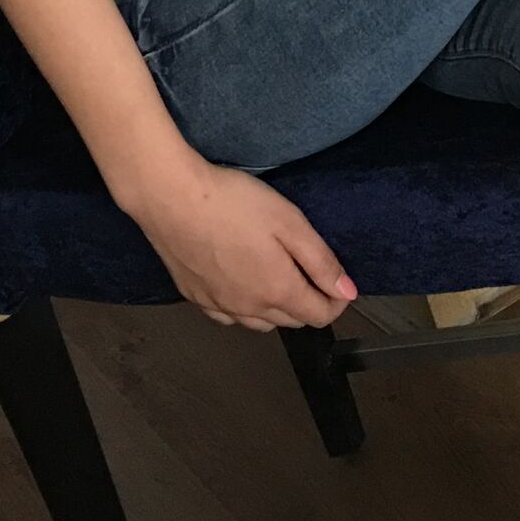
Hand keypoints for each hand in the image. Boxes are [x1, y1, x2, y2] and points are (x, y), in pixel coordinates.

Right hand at [130, 155, 357, 331]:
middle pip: (292, 321)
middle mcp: (249, 308)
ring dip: (277, 308)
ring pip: (260, 323)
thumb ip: (321, 262)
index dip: (336, 301)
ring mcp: (219, 306)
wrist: (171, 198)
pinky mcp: (195, 297)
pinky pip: (229, 316)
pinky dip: (244, 308)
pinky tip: (241, 284)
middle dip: (309, 302)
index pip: (320, 316)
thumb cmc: (234, 203)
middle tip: (310, 270)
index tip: (339, 282)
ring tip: (278, 275)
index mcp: (277, 290)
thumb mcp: (290, 223)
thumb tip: (347, 292)